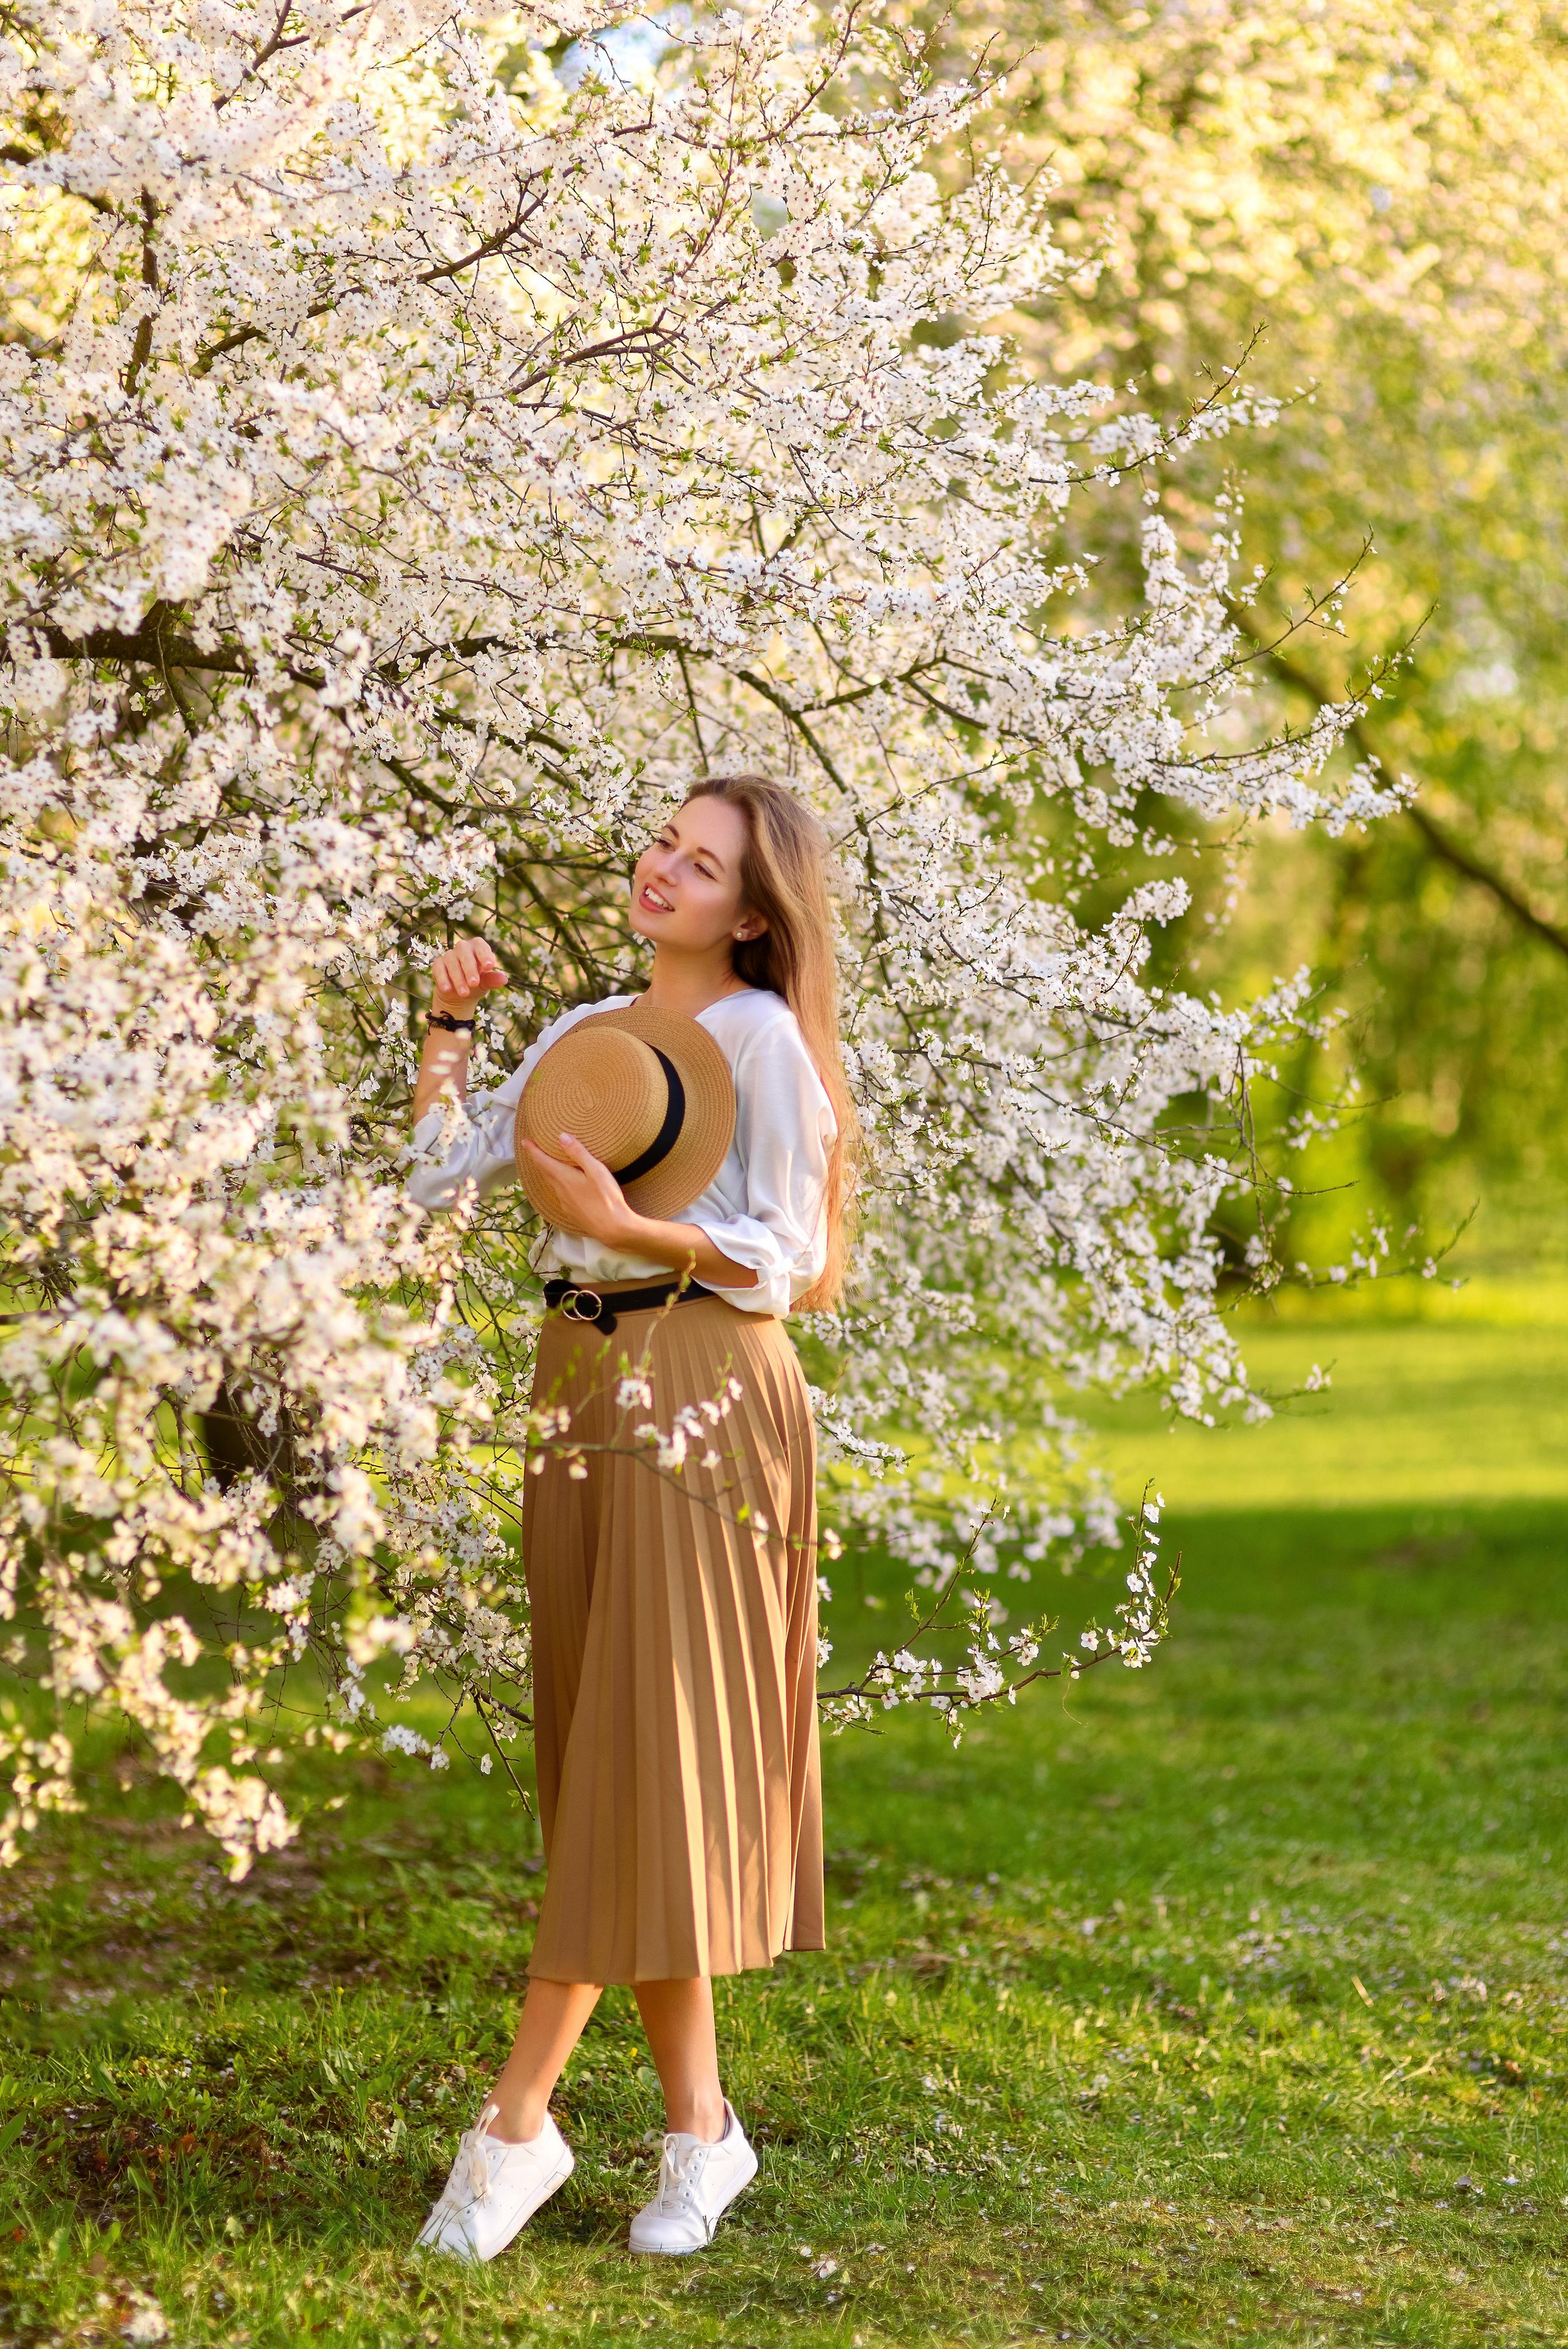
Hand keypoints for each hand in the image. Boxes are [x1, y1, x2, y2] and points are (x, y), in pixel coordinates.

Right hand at [431, 935, 506, 1017]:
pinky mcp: (438, 965)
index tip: (489, 966)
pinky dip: (443, 979)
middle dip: (470, 969)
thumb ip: (492, 980)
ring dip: (458, 979)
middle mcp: (462, 948)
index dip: (484, 954)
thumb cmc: (476, 983)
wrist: (459, 995)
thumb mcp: (486, 983)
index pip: (480, 945)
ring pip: (452, 963)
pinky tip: (447, 990)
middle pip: (465, 953)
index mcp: (477, 948)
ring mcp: (449, 955)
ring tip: (464, 993)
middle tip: (474, 983)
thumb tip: (504, 979)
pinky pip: (439, 969)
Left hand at [519, 1132, 639, 1248]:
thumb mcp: (596, 1170)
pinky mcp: (571, 1212)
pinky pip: (560, 1194)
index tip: (524, 1142)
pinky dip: (558, 1184)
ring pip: (552, 1184)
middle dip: (537, 1160)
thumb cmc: (606, 1198)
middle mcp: (560, 1191)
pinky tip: (565, 1185)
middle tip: (533, 1150)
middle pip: (544, 1172)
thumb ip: (578, 1153)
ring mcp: (565, 1203)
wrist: (613, 1228)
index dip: (532, 1150)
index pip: (542, 1161)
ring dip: (547, 1172)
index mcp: (564, 1178)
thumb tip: (561, 1136)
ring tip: (548, 1164)